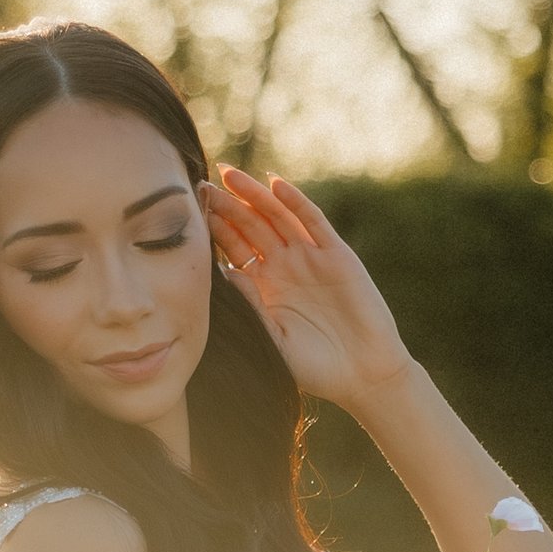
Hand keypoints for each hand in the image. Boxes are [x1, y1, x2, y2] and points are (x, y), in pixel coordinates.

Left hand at [205, 168, 409, 414]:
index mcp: (265, 286)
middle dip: (228, 205)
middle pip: (251, 226)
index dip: (215, 228)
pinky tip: (276, 185)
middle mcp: (285, 266)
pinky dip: (296, 202)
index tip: (190, 211)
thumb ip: (251, 305)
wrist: (362, 375)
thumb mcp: (273, 339)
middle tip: (202, 184)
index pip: (234, 248)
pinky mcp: (337, 255)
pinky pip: (314, 222)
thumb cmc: (315, 367)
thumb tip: (224, 272)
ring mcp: (311, 257)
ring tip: (230, 176)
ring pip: (277, 217)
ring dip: (255, 195)